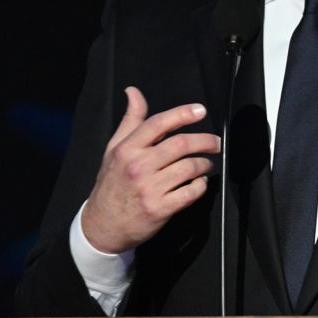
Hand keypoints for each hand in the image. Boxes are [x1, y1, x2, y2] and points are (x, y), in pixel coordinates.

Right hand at [81, 86, 219, 253]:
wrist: (102, 225)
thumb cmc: (111, 184)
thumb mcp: (114, 150)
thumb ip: (130, 120)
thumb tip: (133, 92)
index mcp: (127, 149)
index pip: (158, 123)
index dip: (182, 114)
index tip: (200, 110)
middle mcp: (138, 167)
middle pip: (180, 144)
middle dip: (205, 140)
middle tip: (215, 143)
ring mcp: (150, 189)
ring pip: (189, 167)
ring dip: (204, 164)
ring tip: (206, 164)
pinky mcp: (160, 209)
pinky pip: (191, 192)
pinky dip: (200, 185)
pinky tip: (199, 182)